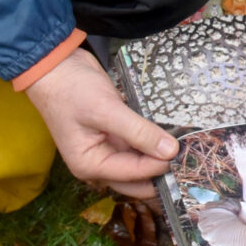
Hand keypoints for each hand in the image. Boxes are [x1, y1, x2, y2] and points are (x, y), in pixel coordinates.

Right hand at [20, 50, 175, 198]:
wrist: (56, 66)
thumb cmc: (72, 90)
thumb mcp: (106, 110)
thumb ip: (138, 132)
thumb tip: (169, 151)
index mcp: (90, 165)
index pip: (134, 174)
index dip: (160, 165)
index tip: (183, 153)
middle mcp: (98, 163)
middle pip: (137, 179)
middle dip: (160, 172)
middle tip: (188, 160)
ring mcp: (106, 149)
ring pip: (139, 163)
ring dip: (157, 157)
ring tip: (184, 149)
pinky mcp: (114, 135)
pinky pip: (137, 146)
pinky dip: (151, 143)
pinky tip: (169, 137)